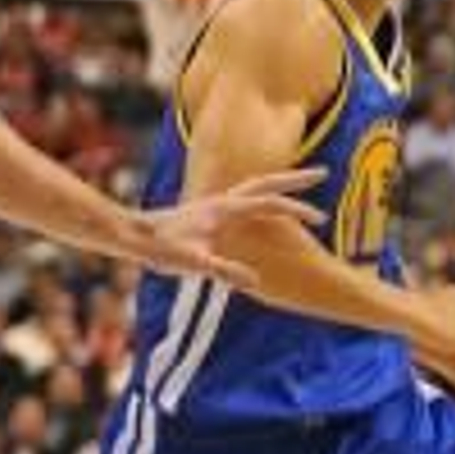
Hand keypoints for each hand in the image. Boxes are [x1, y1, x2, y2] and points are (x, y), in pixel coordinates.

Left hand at [128, 168, 325, 287]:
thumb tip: (253, 281)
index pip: (271, 203)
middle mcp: (222, 200)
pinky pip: (245, 198)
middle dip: (297, 179)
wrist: (130, 234)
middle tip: (324, 172)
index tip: (321, 220)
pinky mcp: (210, 211)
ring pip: (255, 186)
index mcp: (225, 209)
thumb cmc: (159, 249)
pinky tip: (266, 210)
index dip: (298, 210)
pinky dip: (262, 197)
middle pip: (268, 182)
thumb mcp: (193, 264)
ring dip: (280, 184)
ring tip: (301, 185)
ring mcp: (216, 203)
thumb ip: (223, 270)